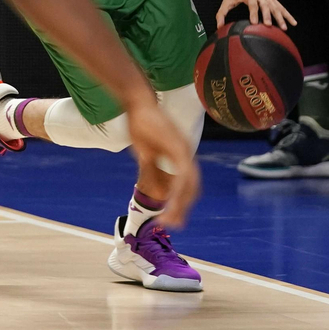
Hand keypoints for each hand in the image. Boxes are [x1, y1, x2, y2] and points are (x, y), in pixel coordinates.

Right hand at [123, 99, 200, 228]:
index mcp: (180, 156)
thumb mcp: (146, 155)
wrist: (136, 104)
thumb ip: (154, 173)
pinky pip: (181, 174)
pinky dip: (177, 190)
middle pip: (192, 188)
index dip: (181, 202)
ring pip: (188, 184)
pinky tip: (170, 202)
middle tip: (174, 226)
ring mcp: (183, 149)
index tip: (172, 218)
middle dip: (183, 208)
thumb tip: (160, 194)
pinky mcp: (176, 147)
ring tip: (169, 219)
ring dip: (180, 204)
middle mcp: (186, 153)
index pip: (187, 185)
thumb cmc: (140, 125)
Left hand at [215, 0, 295, 27]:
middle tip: (269, 26)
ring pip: (275, 6)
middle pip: (265, 6)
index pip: (252, 5)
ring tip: (284, 28)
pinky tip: (293, 22)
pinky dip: (287, 14)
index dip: (253, 13)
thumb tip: (218, 27)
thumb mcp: (226, 1)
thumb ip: (221, 14)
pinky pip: (281, 6)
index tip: (254, 23)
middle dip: (268, 16)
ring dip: (280, 17)